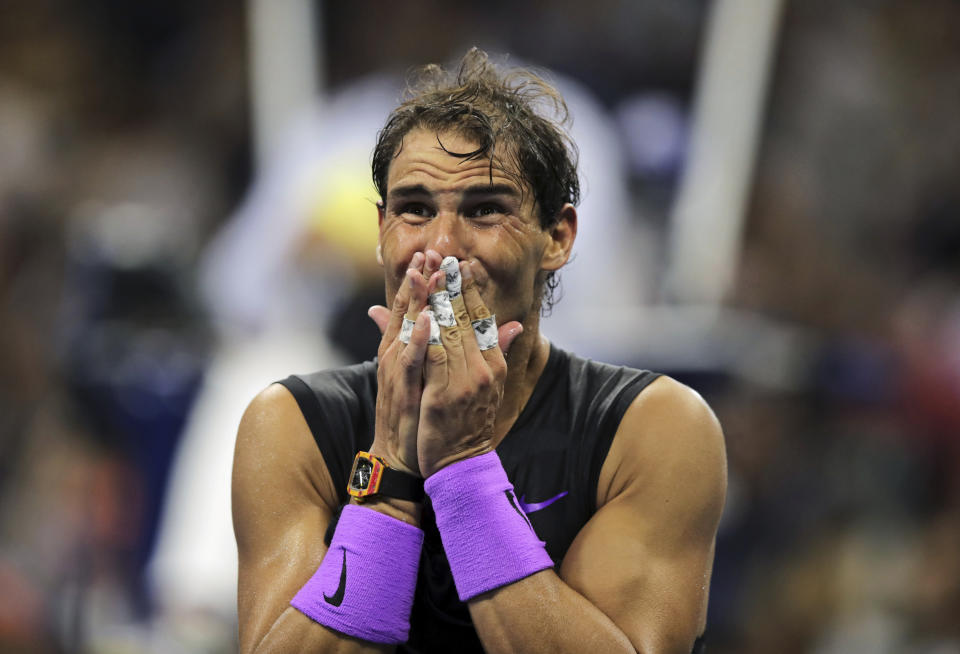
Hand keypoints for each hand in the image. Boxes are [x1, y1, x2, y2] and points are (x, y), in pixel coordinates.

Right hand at [366, 252, 433, 475]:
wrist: (402, 457)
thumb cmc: (414, 417)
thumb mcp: (420, 377)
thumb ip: (426, 347)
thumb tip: (429, 320)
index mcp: (403, 351)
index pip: (412, 309)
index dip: (421, 282)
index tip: (432, 256)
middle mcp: (397, 357)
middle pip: (407, 312)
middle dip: (419, 281)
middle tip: (430, 251)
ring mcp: (398, 373)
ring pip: (406, 330)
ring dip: (415, 301)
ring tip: (425, 273)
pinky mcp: (403, 391)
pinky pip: (410, 361)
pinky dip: (417, 340)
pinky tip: (425, 320)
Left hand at [416, 251, 522, 476]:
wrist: (460, 464)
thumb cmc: (469, 424)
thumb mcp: (490, 386)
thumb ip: (500, 352)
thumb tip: (516, 325)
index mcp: (494, 364)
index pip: (483, 318)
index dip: (471, 290)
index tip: (462, 264)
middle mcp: (483, 369)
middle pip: (465, 318)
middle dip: (451, 285)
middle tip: (442, 256)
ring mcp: (464, 382)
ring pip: (447, 332)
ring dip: (434, 300)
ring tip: (424, 272)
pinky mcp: (443, 395)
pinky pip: (433, 358)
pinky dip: (425, 334)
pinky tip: (419, 314)